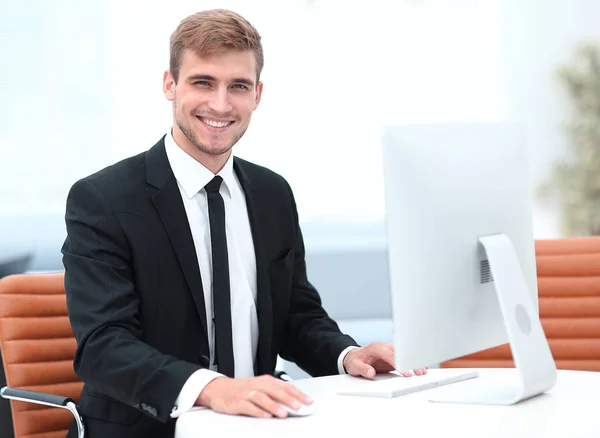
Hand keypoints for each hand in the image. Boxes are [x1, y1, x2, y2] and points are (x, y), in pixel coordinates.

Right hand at [196, 375, 312, 418]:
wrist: (219, 389)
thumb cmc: (243, 389)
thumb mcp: (261, 387)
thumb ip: (276, 394)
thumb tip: (295, 402)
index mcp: (266, 381)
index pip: (285, 386)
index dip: (298, 394)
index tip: (308, 401)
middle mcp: (257, 386)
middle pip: (275, 391)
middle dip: (288, 399)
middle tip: (299, 407)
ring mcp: (247, 394)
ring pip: (262, 398)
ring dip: (274, 406)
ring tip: (284, 413)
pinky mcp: (237, 403)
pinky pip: (248, 407)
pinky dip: (257, 411)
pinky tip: (265, 416)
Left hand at [343, 342, 427, 378]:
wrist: (353, 356)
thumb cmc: (354, 361)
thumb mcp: (354, 366)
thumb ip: (362, 369)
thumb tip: (371, 373)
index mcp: (376, 348)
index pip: (389, 355)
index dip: (398, 363)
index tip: (406, 373)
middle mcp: (384, 347)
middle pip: (400, 353)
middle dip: (410, 362)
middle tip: (419, 372)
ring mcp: (389, 350)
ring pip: (404, 354)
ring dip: (413, 361)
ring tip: (424, 370)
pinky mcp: (393, 355)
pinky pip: (404, 356)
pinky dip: (412, 361)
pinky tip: (421, 366)